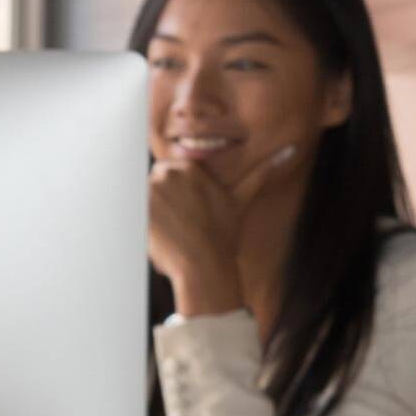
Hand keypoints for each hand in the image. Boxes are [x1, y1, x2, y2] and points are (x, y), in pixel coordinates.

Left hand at [147, 146, 300, 315]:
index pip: (167, 175)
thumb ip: (264, 172)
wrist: (203, 266)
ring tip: (164, 231)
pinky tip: (150, 233)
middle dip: (158, 204)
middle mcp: (167, 172)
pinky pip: (122, 210)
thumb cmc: (221, 236)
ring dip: (145, 213)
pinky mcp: (131, 208)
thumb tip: (294, 149)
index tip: (183, 214)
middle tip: (175, 225)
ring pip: (135, 197)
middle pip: (150, 185)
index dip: (173, 198)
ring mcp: (148, 189)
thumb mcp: (241, 200)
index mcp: (190, 167)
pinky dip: (132, 222)